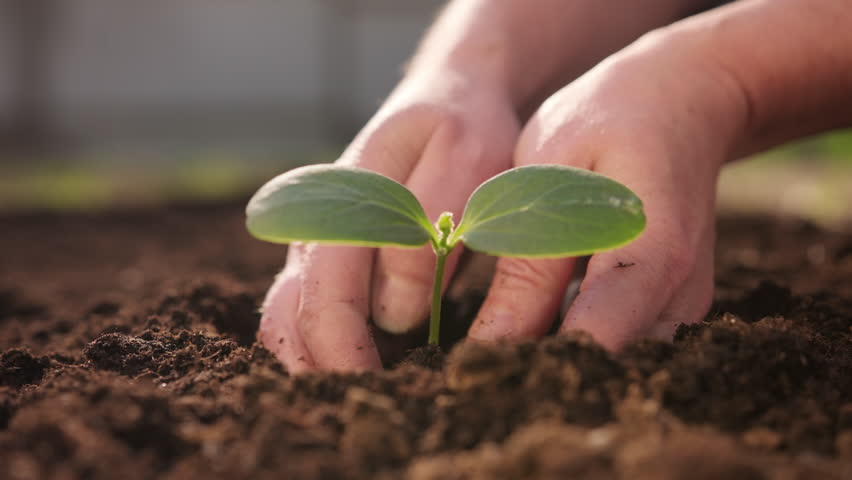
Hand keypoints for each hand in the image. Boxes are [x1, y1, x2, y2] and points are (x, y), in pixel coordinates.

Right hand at [258, 73, 519, 371]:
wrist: (449, 94)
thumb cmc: (463, 126)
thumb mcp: (465, 159)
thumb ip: (426, 232)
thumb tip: (394, 314)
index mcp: (342, 201)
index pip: (325, 294)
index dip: (343, 352)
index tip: (376, 393)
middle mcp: (316, 225)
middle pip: (287, 315)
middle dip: (317, 368)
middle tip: (363, 407)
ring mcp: (318, 240)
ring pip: (289, 315)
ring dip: (314, 361)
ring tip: (358, 395)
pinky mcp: (333, 254)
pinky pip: (311, 307)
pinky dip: (323, 344)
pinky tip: (356, 366)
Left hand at [468, 31, 743, 348]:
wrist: (682, 98)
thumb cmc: (608, 121)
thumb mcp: (549, 173)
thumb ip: (527, 262)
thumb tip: (493, 345)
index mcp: (651, 256)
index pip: (591, 344)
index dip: (529, 370)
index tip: (472, 376)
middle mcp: (680, 295)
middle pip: (607, 369)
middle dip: (541, 378)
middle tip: (477, 374)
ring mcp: (684, 304)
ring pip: (617, 365)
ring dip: (560, 367)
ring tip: (500, 357)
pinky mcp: (673, 304)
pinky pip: (625, 344)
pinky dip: (580, 345)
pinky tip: (537, 330)